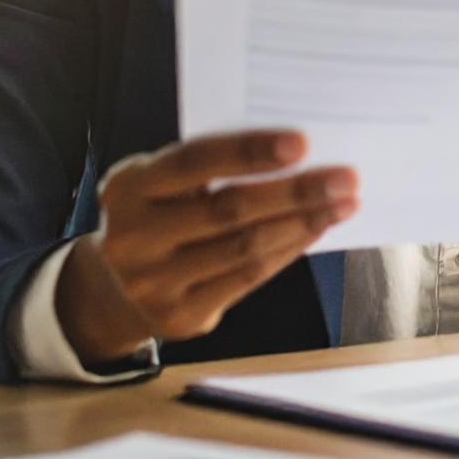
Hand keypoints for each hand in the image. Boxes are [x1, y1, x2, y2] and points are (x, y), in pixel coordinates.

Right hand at [55, 130, 357, 364]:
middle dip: (295, 191)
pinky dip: (289, 250)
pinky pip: (248, 279)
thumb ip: (212, 166)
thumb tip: (297, 153)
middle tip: (346, 177)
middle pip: (228, 209)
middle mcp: (135, 236)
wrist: (112, 288)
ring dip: (303, 223)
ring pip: (244, 248)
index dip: (249, 152)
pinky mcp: (180, 316)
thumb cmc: (159, 214)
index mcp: (129, 187)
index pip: (195, 161)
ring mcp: (154, 282)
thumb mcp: (164, 182)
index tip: (302, 142)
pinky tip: (316, 229)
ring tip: (344, 203)